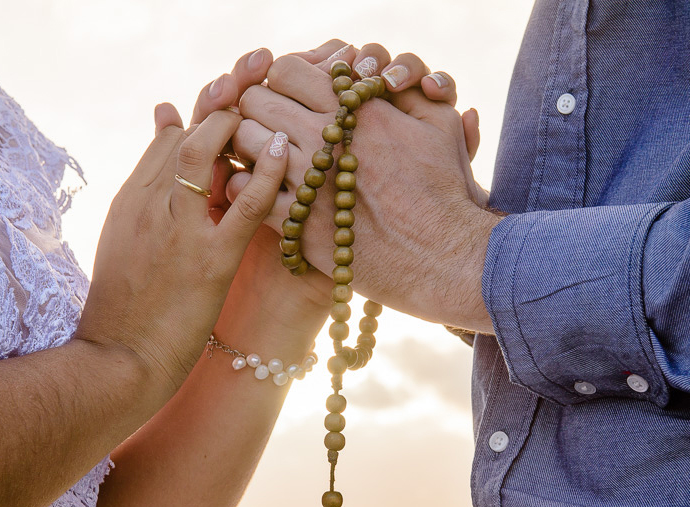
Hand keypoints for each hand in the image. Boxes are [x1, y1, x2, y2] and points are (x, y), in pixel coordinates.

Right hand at [75, 107, 288, 395]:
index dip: (209, 107)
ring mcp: (176, 228)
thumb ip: (148, 184)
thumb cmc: (127, 310)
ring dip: (240, 114)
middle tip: (259, 65)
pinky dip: (264, 174)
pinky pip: (240, 206)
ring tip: (269, 86)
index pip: (173, 135)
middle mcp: (150, 202)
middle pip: (188, 130)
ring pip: (205, 153)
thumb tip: (164, 119)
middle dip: (226, 92)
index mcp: (134, 197)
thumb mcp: (127, 239)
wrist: (115, 360)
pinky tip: (285, 150)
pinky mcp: (206, 260)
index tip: (239, 88)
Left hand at [229, 51, 499, 330]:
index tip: (291, 97)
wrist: (441, 256)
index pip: (286, 69)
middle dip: (259, 108)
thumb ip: (410, 90)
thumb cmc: (445, 190)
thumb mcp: (440, 125)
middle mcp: (325, 138)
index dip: (283, 80)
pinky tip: (264, 193)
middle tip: (270, 126)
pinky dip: (247, 188)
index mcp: (355, 109)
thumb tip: (383, 74)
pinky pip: (246, 191)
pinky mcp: (298, 221)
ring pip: (244, 141)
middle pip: (255, 99)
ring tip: (264, 160)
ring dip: (249, 146)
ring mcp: (308, 180)